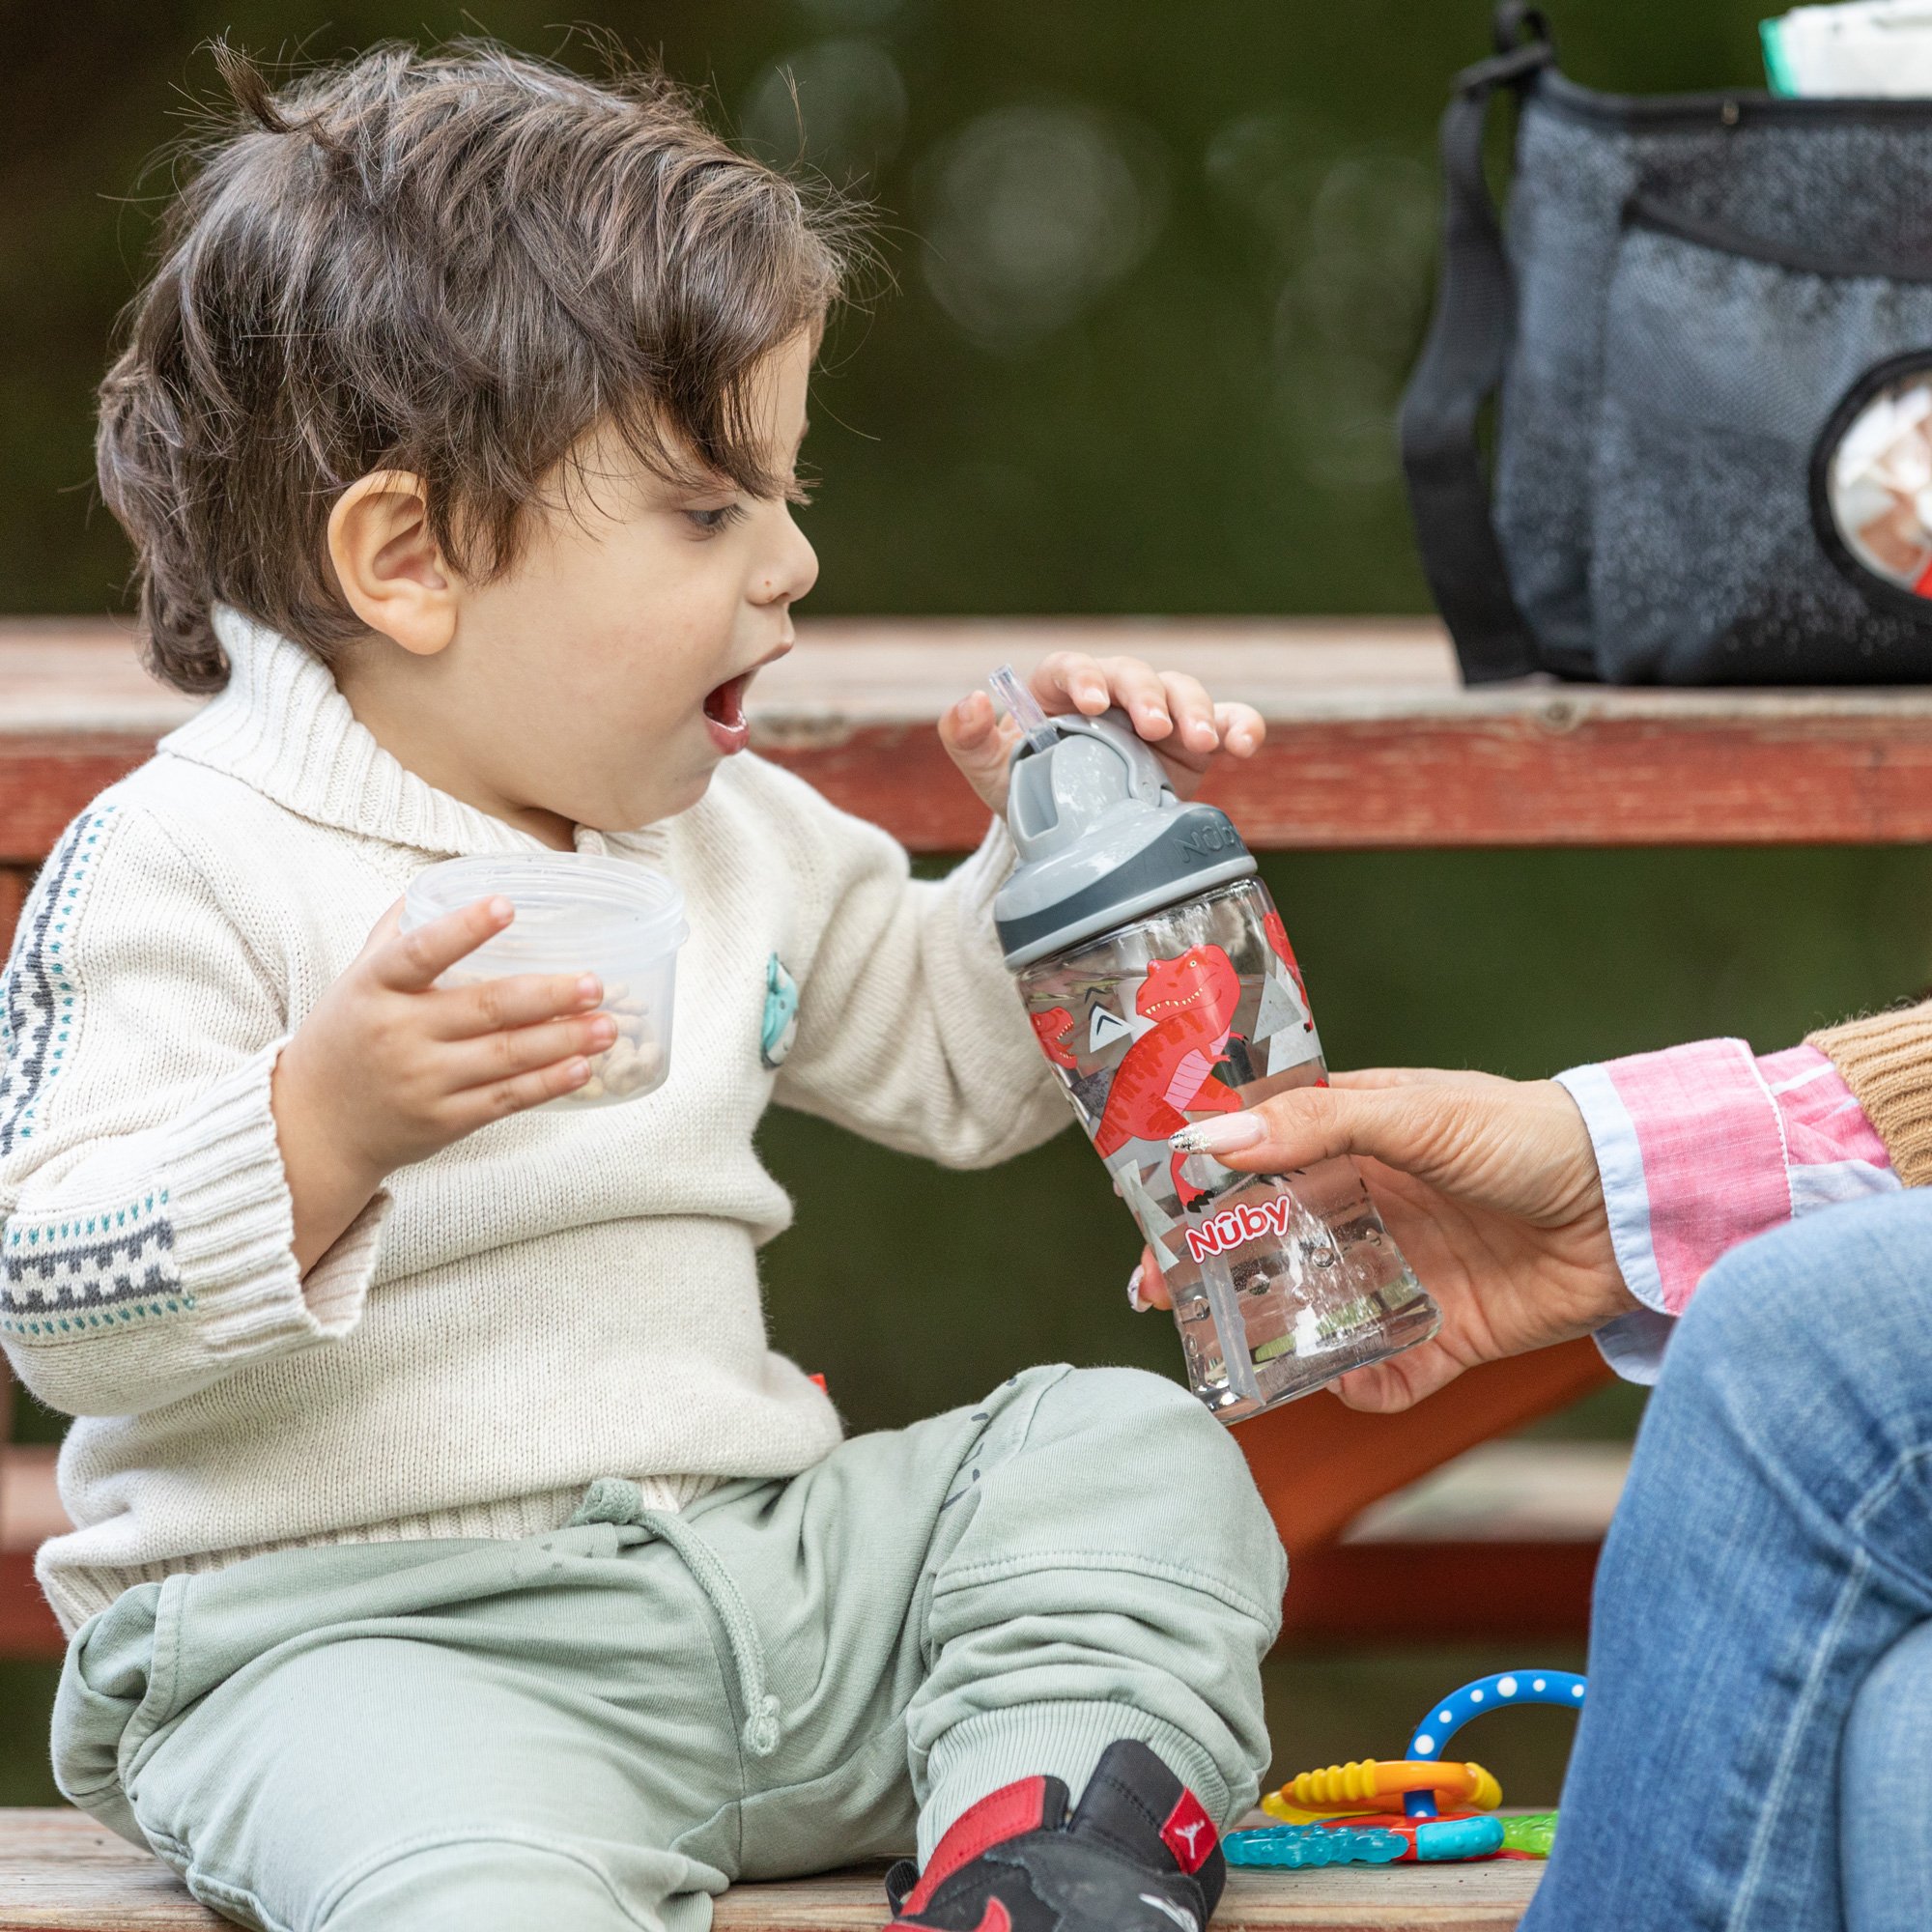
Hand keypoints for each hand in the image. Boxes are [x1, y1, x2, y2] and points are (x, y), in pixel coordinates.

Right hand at [272, 897, 615, 1270]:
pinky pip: (506, 1099)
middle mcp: (398, 1033)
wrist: (315, 1126)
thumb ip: (402, 931)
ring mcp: (423, 1081)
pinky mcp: (444, 1121)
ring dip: (564, 1041)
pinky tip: (583, 1066)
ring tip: (609, 1025)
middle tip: (596, 983)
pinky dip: (548, 1083)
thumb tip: (453, 875)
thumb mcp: (358, 977)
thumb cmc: (349, 1034)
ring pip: (505, 1057)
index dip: (463, 928)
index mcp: (375, 986)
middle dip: (548, 995)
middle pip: (485, 1008)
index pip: (419, 951)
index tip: (506, 905)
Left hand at [939, 651, 1265, 813]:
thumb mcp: (989, 771)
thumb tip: (971, 703)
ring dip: (1196, 710)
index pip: (1073, 667)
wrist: (1069, 836)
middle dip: (1146, 696)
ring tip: (1199, 741)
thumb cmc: (1028, 789)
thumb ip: (969, 739)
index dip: (1085, 677)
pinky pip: (1225, 723)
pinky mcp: (1193, 743)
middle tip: (1155, 727)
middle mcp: (1114, 694)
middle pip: (1134, 674)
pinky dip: (1240, 725)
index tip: (1091, 702)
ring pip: (1183, 691)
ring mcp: (1158, 715)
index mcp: (1061, 689)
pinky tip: (1245, 744)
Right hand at [1132, 1069, 1636, 1411]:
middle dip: (1209, 1271)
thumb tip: (1213, 1136)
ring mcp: (1400, 1272)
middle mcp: (1365, 1208)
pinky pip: (1383, 1373)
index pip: (1253, 1161)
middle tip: (1158, 1294)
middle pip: (1265, 1243)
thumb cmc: (1529, 1136)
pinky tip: (1346, 1385)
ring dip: (1273, 1334)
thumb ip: (1315, 1126)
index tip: (1148, 1215)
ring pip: (1312, 1312)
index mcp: (1350, 1140)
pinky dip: (1361, 1387)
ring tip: (1235, 1350)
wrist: (1634, 1206)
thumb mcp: (1416, 1114)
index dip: (1197, 1188)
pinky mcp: (1443, 1334)